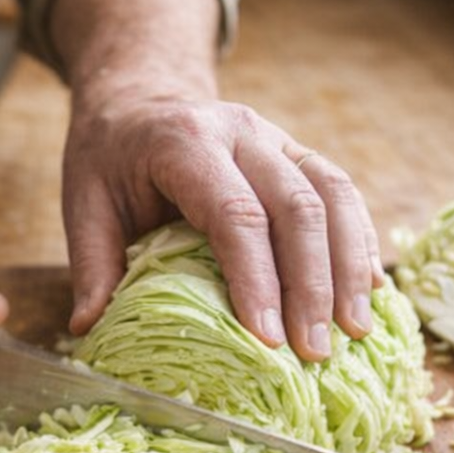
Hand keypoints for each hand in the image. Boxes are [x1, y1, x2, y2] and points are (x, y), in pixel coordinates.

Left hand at [63, 85, 383, 360]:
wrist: (138, 99)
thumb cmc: (109, 158)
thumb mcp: (83, 202)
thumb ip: (92, 264)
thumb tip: (89, 329)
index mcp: (185, 142)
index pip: (235, 214)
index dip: (257, 279)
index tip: (268, 339)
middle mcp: (241, 131)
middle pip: (296, 208)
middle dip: (312, 286)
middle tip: (316, 353)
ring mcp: (278, 137)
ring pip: (333, 196)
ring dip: (349, 268)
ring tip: (355, 331)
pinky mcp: (298, 152)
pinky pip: (342, 192)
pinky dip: (360, 241)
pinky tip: (370, 290)